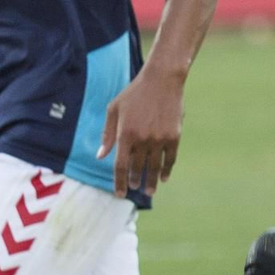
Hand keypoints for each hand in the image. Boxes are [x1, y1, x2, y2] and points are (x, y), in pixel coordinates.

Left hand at [98, 65, 184, 197]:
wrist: (162, 80)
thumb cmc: (134, 93)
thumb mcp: (114, 109)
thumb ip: (107, 134)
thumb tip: (100, 156)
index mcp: (125, 134)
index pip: (120, 166)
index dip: (119, 182)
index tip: (119, 194)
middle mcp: (142, 139)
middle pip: (137, 168)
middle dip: (134, 181)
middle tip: (134, 189)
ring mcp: (159, 139)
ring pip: (154, 167)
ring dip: (151, 181)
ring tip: (149, 191)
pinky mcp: (174, 136)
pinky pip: (170, 158)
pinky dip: (167, 170)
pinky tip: (164, 177)